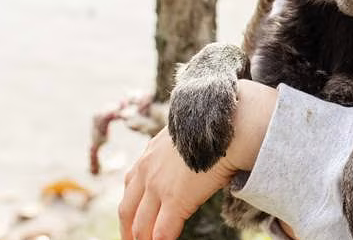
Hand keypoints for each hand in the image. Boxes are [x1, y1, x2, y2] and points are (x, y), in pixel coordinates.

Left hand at [119, 80, 277, 239]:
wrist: (224, 123)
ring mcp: (159, 186)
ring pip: (142, 225)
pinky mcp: (176, 200)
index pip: (131, 187)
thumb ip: (180, 149)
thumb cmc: (214, 126)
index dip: (131, 207)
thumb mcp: (186, 133)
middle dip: (128, 230)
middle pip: (127, 210)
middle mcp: (147, 171)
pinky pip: (162, 231)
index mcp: (149, 155)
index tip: (133, 219)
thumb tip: (194, 158)